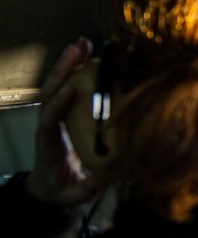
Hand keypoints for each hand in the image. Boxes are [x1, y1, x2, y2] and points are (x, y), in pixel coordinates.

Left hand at [24, 38, 104, 206]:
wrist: (47, 186)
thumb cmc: (62, 189)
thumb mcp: (75, 194)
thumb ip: (90, 186)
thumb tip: (110, 174)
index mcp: (48, 144)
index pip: (49, 121)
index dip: (58, 105)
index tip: (71, 89)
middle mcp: (48, 125)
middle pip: (49, 94)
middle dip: (62, 70)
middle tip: (77, 50)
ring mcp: (54, 116)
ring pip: (56, 86)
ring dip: (67, 64)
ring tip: (82, 43)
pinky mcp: (64, 112)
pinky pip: (67, 87)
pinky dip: (75, 70)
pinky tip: (88, 55)